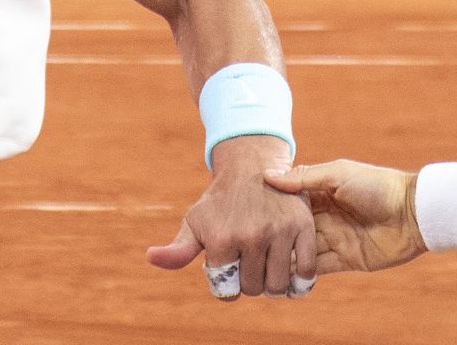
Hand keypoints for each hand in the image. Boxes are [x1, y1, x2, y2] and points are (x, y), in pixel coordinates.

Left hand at [147, 136, 315, 298]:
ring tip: (267, 267)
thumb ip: (177, 249)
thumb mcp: (195, 222)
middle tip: (249, 263)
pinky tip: (290, 271)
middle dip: (250, 282)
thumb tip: (150, 257)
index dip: (227, 284)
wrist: (251, 166)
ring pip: (278, 285)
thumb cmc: (220, 202)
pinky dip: (299, 280)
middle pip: (253, 289)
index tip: (230, 268)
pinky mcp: (302, 226)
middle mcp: (250, 235)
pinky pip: (306, 271)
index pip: (226, 290)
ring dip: (273, 283)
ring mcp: (278, 230)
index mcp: (221, 238)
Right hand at [263, 159, 427, 274]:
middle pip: (292, 230)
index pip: (290, 203)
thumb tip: (267, 176)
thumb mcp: (338, 174)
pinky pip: (319, 269)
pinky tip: (283, 278)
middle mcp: (325, 217)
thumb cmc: (377, 185)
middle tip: (247, 247)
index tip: (247, 215)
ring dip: (284, 259)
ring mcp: (335, 238)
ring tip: (259, 266)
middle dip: (273, 238)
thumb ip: (304, 178)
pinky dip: (302, 274)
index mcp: (321, 193)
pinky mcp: (347, 259)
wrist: (414, 213)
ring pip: (302, 251)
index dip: (270, 209)